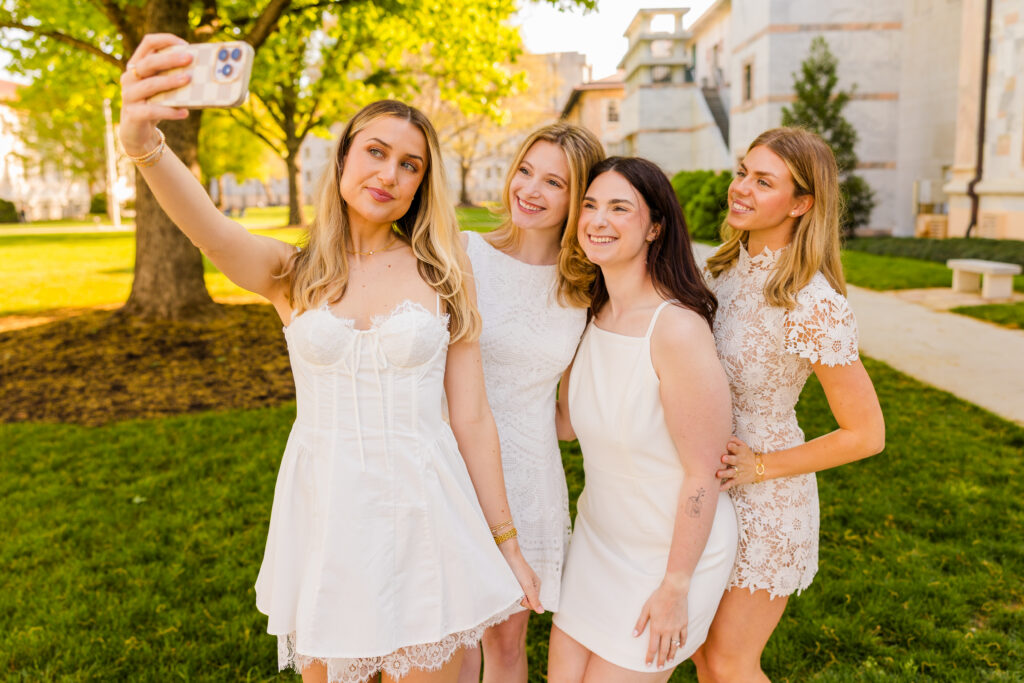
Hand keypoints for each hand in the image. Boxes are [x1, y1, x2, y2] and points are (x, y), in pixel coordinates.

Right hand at [119, 33, 192, 154]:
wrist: (138, 133)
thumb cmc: (155, 104)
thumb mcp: (163, 88)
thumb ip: (174, 77)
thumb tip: (203, 72)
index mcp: (137, 65)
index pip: (148, 43)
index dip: (165, 40)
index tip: (185, 45)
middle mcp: (129, 77)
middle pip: (148, 63)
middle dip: (170, 59)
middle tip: (189, 58)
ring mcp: (128, 95)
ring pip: (150, 85)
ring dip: (170, 81)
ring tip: (188, 80)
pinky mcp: (132, 114)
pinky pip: (152, 110)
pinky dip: (170, 111)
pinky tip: (184, 113)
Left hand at [499, 540, 543, 613]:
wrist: (508, 553)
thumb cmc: (518, 568)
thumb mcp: (527, 585)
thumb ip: (533, 598)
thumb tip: (541, 612)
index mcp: (537, 585)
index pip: (533, 603)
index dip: (525, 602)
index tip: (520, 593)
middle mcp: (531, 585)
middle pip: (526, 600)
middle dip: (520, 597)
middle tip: (515, 587)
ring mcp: (523, 582)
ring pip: (519, 596)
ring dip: (514, 593)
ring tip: (512, 584)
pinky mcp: (515, 580)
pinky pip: (514, 590)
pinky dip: (511, 589)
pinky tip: (508, 584)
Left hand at [633, 577, 687, 667]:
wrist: (674, 590)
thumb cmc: (658, 597)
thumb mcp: (646, 609)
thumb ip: (640, 623)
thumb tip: (634, 635)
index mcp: (656, 627)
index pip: (653, 647)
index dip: (650, 656)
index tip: (647, 664)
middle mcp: (667, 631)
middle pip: (664, 649)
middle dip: (661, 660)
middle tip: (659, 667)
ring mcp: (677, 628)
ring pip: (674, 645)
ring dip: (671, 654)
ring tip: (669, 661)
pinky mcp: (684, 623)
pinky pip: (684, 636)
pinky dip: (682, 643)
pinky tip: (680, 647)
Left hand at [716, 436, 757, 489]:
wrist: (759, 468)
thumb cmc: (746, 455)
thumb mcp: (744, 446)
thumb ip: (735, 440)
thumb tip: (725, 435)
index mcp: (740, 452)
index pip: (736, 448)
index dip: (732, 447)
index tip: (727, 445)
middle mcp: (739, 462)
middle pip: (734, 460)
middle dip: (729, 459)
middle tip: (723, 458)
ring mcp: (738, 471)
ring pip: (731, 473)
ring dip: (725, 473)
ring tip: (718, 474)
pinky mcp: (737, 480)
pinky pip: (730, 484)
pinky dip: (724, 486)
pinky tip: (718, 488)